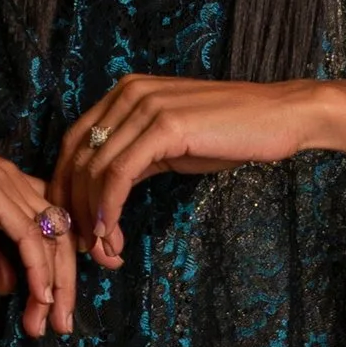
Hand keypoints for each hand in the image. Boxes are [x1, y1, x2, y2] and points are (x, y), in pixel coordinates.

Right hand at [0, 67, 76, 335]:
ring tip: (50, 321)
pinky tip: (39, 295)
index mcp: (4, 187)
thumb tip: (10, 283)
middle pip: (60, 236)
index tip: (48, 312)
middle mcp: (12, 181)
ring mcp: (3, 183)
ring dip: (55, 285)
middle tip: (60, 326)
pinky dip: (38, 268)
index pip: (49, 230)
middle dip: (65, 285)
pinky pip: (27, 235)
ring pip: (51, 237)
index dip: (56, 272)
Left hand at [54, 75, 345, 267]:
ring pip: (95, 171)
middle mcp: (128, 93)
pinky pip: (119, 175)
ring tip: (107, 253)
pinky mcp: (165, 125)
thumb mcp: (169, 144)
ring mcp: (145, 106)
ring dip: (93, 220)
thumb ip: (132, 159)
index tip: (70, 228)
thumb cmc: (229, 134)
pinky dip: (109, 208)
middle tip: (88, 251)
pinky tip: (111, 233)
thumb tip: (98, 201)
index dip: (64, 189)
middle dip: (75, 212)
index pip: (72, 144)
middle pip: (77, 159)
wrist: (281, 118)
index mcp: (124, 94)